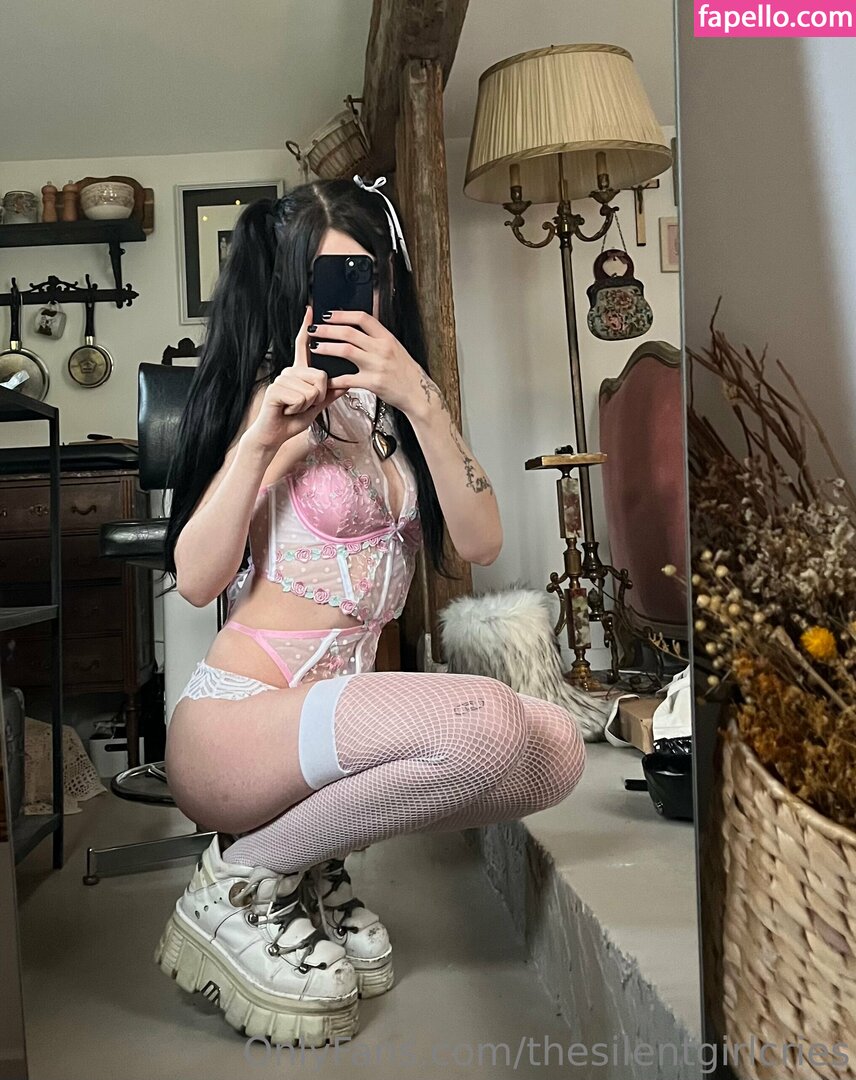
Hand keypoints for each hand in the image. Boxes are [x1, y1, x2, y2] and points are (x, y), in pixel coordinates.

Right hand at [243, 306, 345, 453]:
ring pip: (312, 389)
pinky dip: (298, 409)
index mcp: (299, 371)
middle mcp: (289, 371)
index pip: (303, 345)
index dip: (306, 327)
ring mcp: (281, 379)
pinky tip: (287, 411)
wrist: (274, 435)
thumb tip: (347, 381)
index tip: (310, 309)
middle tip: (304, 405)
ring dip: (308, 405)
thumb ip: (330, 394)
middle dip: (318, 396)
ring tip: (294, 409)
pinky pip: (301, 397)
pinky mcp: (275, 390)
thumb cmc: (292, 420)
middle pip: (320, 375)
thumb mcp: (316, 406)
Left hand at [308, 310, 420, 412]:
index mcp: (387, 338)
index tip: (329, 315)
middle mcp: (381, 349)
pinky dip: (334, 379)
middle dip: (327, 329)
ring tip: (315, 347)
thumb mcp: (395, 348)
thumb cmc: (406, 372)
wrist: (418, 393)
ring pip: (345, 350)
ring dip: (326, 348)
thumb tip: (359, 327)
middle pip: (349, 332)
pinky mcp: (373, 383)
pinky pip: (348, 379)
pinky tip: (326, 379)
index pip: (362, 318)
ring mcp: (377, 365)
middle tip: (314, 330)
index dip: (343, 314)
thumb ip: (378, 338)